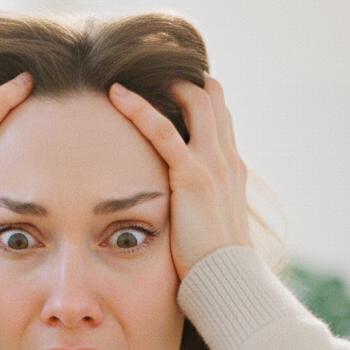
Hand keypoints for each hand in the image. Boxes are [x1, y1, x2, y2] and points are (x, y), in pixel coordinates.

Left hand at [108, 75, 249, 280]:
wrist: (227, 282)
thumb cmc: (213, 266)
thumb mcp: (208, 229)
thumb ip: (196, 210)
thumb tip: (177, 215)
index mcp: (231, 171)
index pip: (219, 118)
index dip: (199, 96)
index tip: (173, 85)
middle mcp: (227, 160)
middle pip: (212, 99)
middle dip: (185, 78)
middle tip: (150, 68)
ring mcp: (213, 164)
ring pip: (194, 102)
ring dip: (166, 82)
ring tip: (131, 72)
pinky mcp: (192, 176)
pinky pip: (164, 131)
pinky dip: (139, 108)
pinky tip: (117, 94)